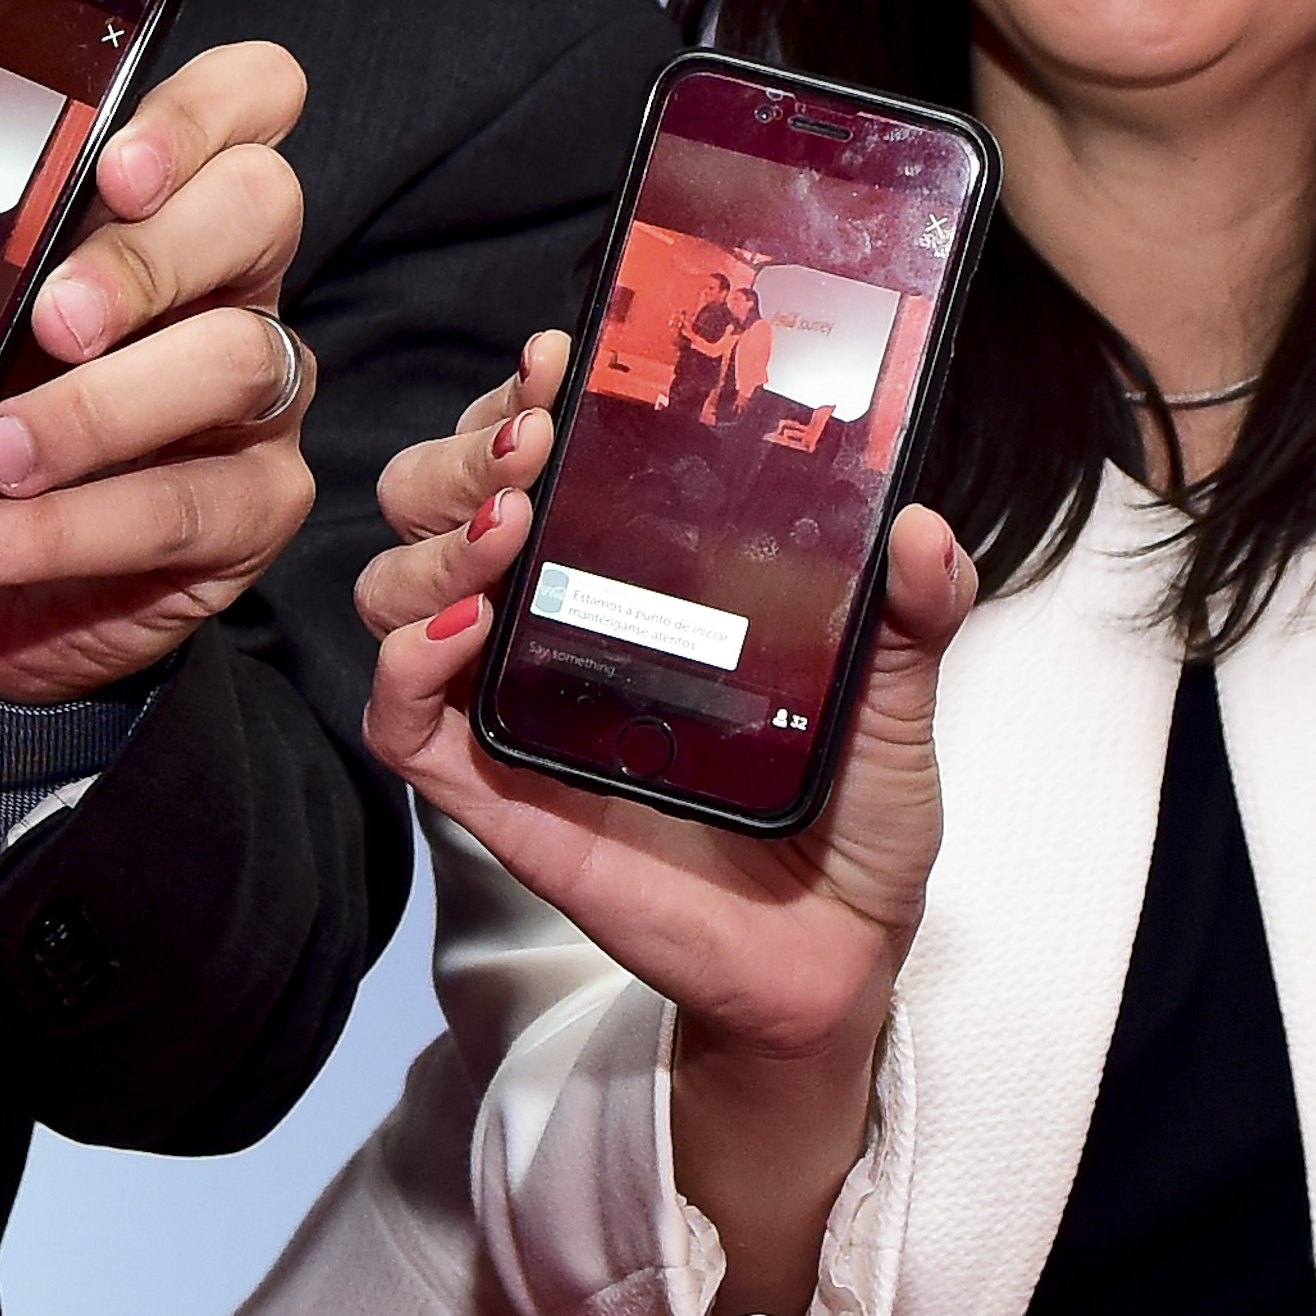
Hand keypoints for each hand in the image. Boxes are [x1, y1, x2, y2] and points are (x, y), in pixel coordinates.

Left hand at [0, 37, 318, 706]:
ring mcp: (253, 390)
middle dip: (147, 256)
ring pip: (234, 358)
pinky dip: (73, 528)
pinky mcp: (249, 505)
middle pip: (261, 206)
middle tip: (47, 316)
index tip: (115, 163)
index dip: (202, 112)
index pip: (247, 99)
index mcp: (156, 197)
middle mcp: (225, 277)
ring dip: (100, 409)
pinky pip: (191, 506)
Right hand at [355, 332, 975, 1299]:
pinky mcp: (499, 797)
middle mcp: (554, 627)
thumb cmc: (852, 818)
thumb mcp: (897, 696)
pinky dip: (409, 667)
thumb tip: (919, 526)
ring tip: (511, 526)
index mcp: (629, 577)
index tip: (561, 356)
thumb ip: (911, 612)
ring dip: (435, 540)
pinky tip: (469, 631)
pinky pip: (402, 726)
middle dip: (463, 450)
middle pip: (436, 502)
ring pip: (396, 593)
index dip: (521, 397)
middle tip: (533, 436)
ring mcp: (515, 708)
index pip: (532, 456)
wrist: (836, 959)